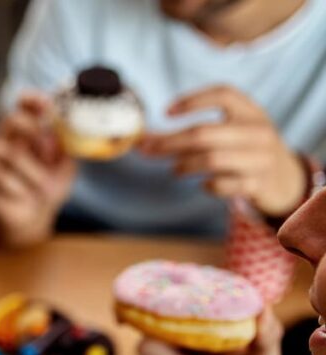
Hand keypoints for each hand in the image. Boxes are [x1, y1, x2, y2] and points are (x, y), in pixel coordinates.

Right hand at [0, 93, 75, 247]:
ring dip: (31, 172)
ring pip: (8, 152)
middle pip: (11, 119)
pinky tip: (22, 195)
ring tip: (42, 187)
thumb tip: (61, 133)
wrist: (28, 220)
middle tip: (48, 150)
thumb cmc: (45, 189)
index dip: (32, 100)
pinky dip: (15, 186)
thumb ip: (65, 149)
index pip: (24, 107)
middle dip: (32, 130)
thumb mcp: (64, 168)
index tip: (46, 104)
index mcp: (27, 134)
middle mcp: (7, 141)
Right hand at [137, 311, 282, 354]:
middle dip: (172, 349)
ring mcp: (163, 347)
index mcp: (202, 316)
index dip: (166, 300)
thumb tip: (264, 309)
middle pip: (150, 321)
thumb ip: (267, 335)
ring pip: (145, 348)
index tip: (170, 312)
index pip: (176, 297)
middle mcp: (178, 327)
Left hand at [139, 86, 305, 217]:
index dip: (193, 100)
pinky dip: (208, 185)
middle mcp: (258, 131)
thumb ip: (192, 133)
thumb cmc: (245, 151)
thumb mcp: (230, 133)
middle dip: (169, 142)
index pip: (224, 94)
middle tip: (147, 151)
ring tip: (175, 169)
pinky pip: (224, 185)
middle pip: (204, 133)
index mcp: (251, 111)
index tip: (166, 112)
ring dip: (184, 164)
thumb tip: (144, 140)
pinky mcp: (258, 184)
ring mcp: (260, 158)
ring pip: (211, 159)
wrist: (285, 179)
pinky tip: (203, 184)